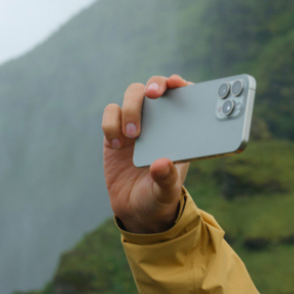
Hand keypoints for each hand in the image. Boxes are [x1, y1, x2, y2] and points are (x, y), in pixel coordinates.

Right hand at [102, 74, 191, 233]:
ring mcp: (135, 123)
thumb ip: (166, 179)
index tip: (179, 84)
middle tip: (153, 95)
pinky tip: (116, 145)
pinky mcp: (114, 131)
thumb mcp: (166, 192)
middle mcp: (158, 121)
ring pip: (132, 95)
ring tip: (133, 134)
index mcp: (179, 130)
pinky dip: (111, 124)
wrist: (136, 209)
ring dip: (132, 108)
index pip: (183, 97)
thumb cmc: (159, 197)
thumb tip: (161, 163)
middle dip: (155, 85)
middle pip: (155, 87)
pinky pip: (111, 113)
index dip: (181, 84)